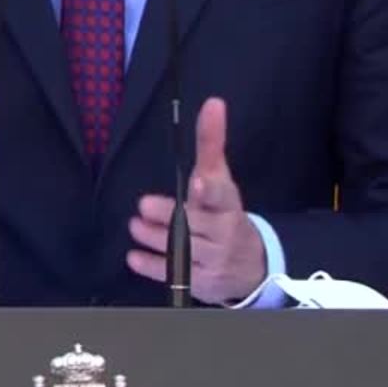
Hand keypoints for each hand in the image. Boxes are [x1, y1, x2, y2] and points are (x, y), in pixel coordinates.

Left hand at [126, 97, 266, 305]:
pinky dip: (152, 266)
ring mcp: (214, 261)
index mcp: (228, 204)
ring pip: (181, 251)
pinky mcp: (202, 284)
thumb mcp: (222, 179)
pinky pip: (174, 277)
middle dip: (168, 215)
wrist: (252, 265)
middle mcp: (223, 232)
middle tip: (143, 205)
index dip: (209, 188)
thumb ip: (212, 143)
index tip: (198, 180)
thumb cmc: (225, 212)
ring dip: (154, 238)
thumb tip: (213, 103)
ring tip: (135, 226)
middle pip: (193, 224)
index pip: (221, 194)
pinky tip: (135, 256)